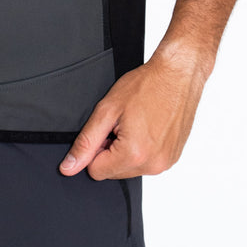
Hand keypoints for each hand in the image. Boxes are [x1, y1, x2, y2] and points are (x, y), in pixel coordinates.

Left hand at [58, 48, 207, 179]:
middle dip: (112, 150)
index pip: (96, 171)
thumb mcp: (107, 110)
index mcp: (134, 155)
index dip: (96, 148)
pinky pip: (147, 163)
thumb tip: (69, 167)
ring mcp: (166, 163)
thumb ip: (86, 142)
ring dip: (127, 150)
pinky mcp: (173, 159)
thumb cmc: (146, 86)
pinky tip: (148, 127)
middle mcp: (153, 165)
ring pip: (130, 168)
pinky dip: (143, 149)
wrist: (178, 75)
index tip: (107, 128)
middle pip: (114, 172)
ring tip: (136, 123)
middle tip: (122, 123)